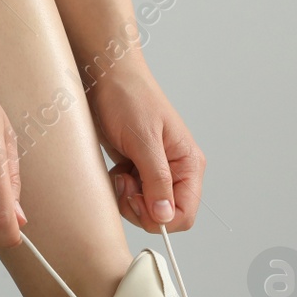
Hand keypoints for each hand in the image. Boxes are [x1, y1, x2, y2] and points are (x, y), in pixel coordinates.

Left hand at [87, 63, 204, 231]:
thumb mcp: (143, 140)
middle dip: (140, 207)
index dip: (160, 217)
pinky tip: (118, 170)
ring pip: (146, 209)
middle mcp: (177, 171)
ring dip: (128, 198)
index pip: (185, 214)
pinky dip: (121, 190)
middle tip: (125, 182)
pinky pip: (133, 197)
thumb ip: (156, 180)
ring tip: (121, 172)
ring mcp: (158, 172)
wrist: (108, 79)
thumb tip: (165, 216)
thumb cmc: (129, 99)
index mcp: (188, 164)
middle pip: (164, 216)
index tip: (137, 198)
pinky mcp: (140, 170)